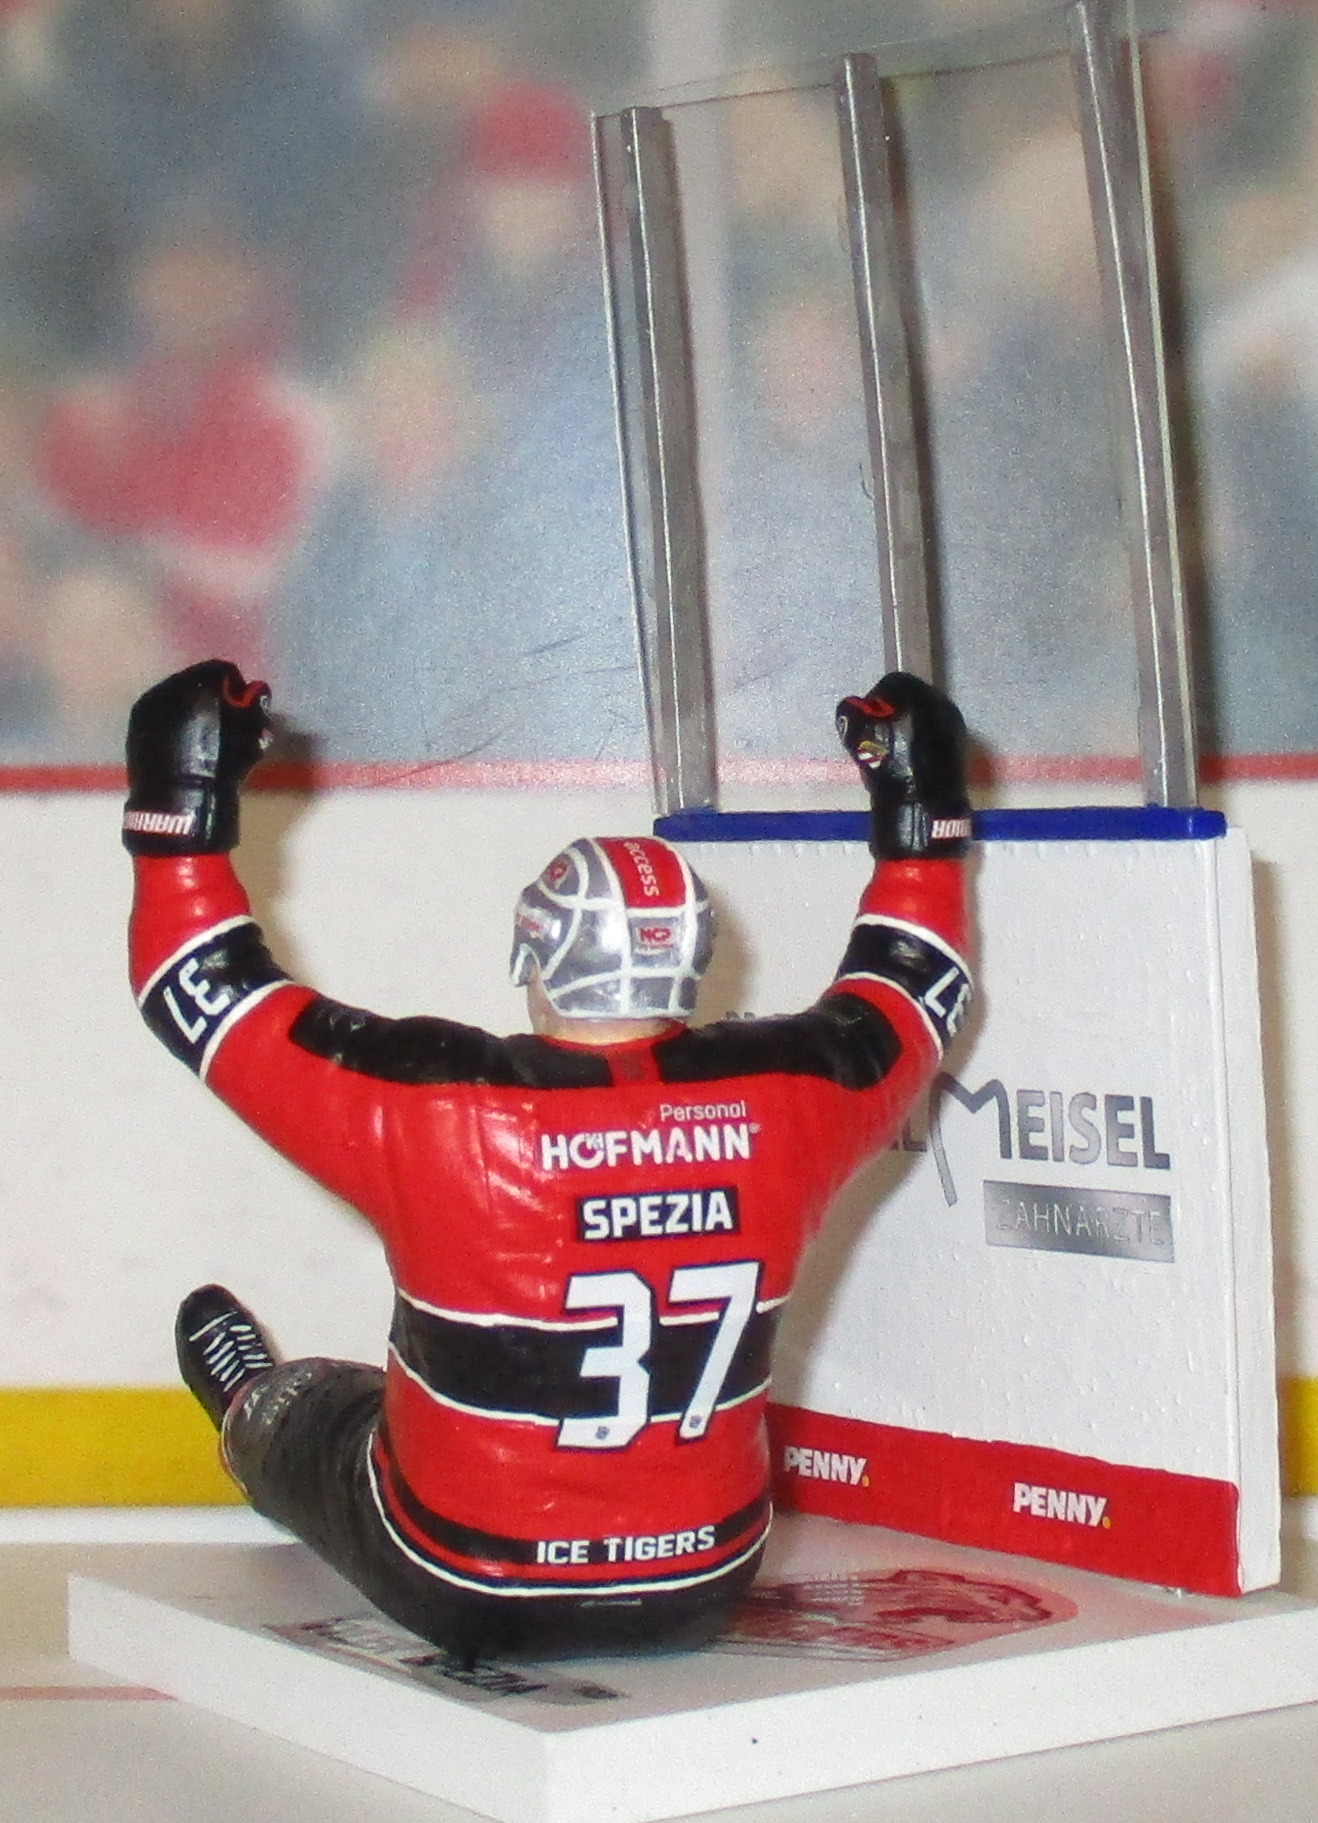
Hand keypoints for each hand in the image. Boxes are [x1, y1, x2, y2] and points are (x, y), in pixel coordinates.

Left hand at [123, 660, 270, 855]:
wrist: (180, 804)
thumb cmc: (219, 765)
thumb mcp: (249, 735)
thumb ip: (254, 707)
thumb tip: (256, 691)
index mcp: (193, 684)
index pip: (221, 671)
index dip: (238, 689)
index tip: (248, 709)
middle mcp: (165, 689)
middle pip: (196, 684)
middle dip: (215, 700)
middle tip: (230, 722)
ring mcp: (147, 708)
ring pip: (177, 700)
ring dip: (194, 713)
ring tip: (208, 737)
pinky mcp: (135, 729)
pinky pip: (162, 718)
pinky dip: (176, 727)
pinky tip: (187, 747)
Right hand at [836, 672, 971, 859]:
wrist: (921, 804)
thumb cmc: (889, 763)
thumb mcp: (857, 734)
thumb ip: (851, 713)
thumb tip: (853, 708)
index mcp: (921, 694)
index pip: (893, 683)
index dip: (872, 701)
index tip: (862, 723)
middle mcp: (942, 705)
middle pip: (909, 703)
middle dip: (888, 719)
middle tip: (872, 742)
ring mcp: (954, 729)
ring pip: (919, 724)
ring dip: (901, 737)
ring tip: (886, 760)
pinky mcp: (957, 753)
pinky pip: (930, 743)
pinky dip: (915, 752)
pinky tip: (904, 771)